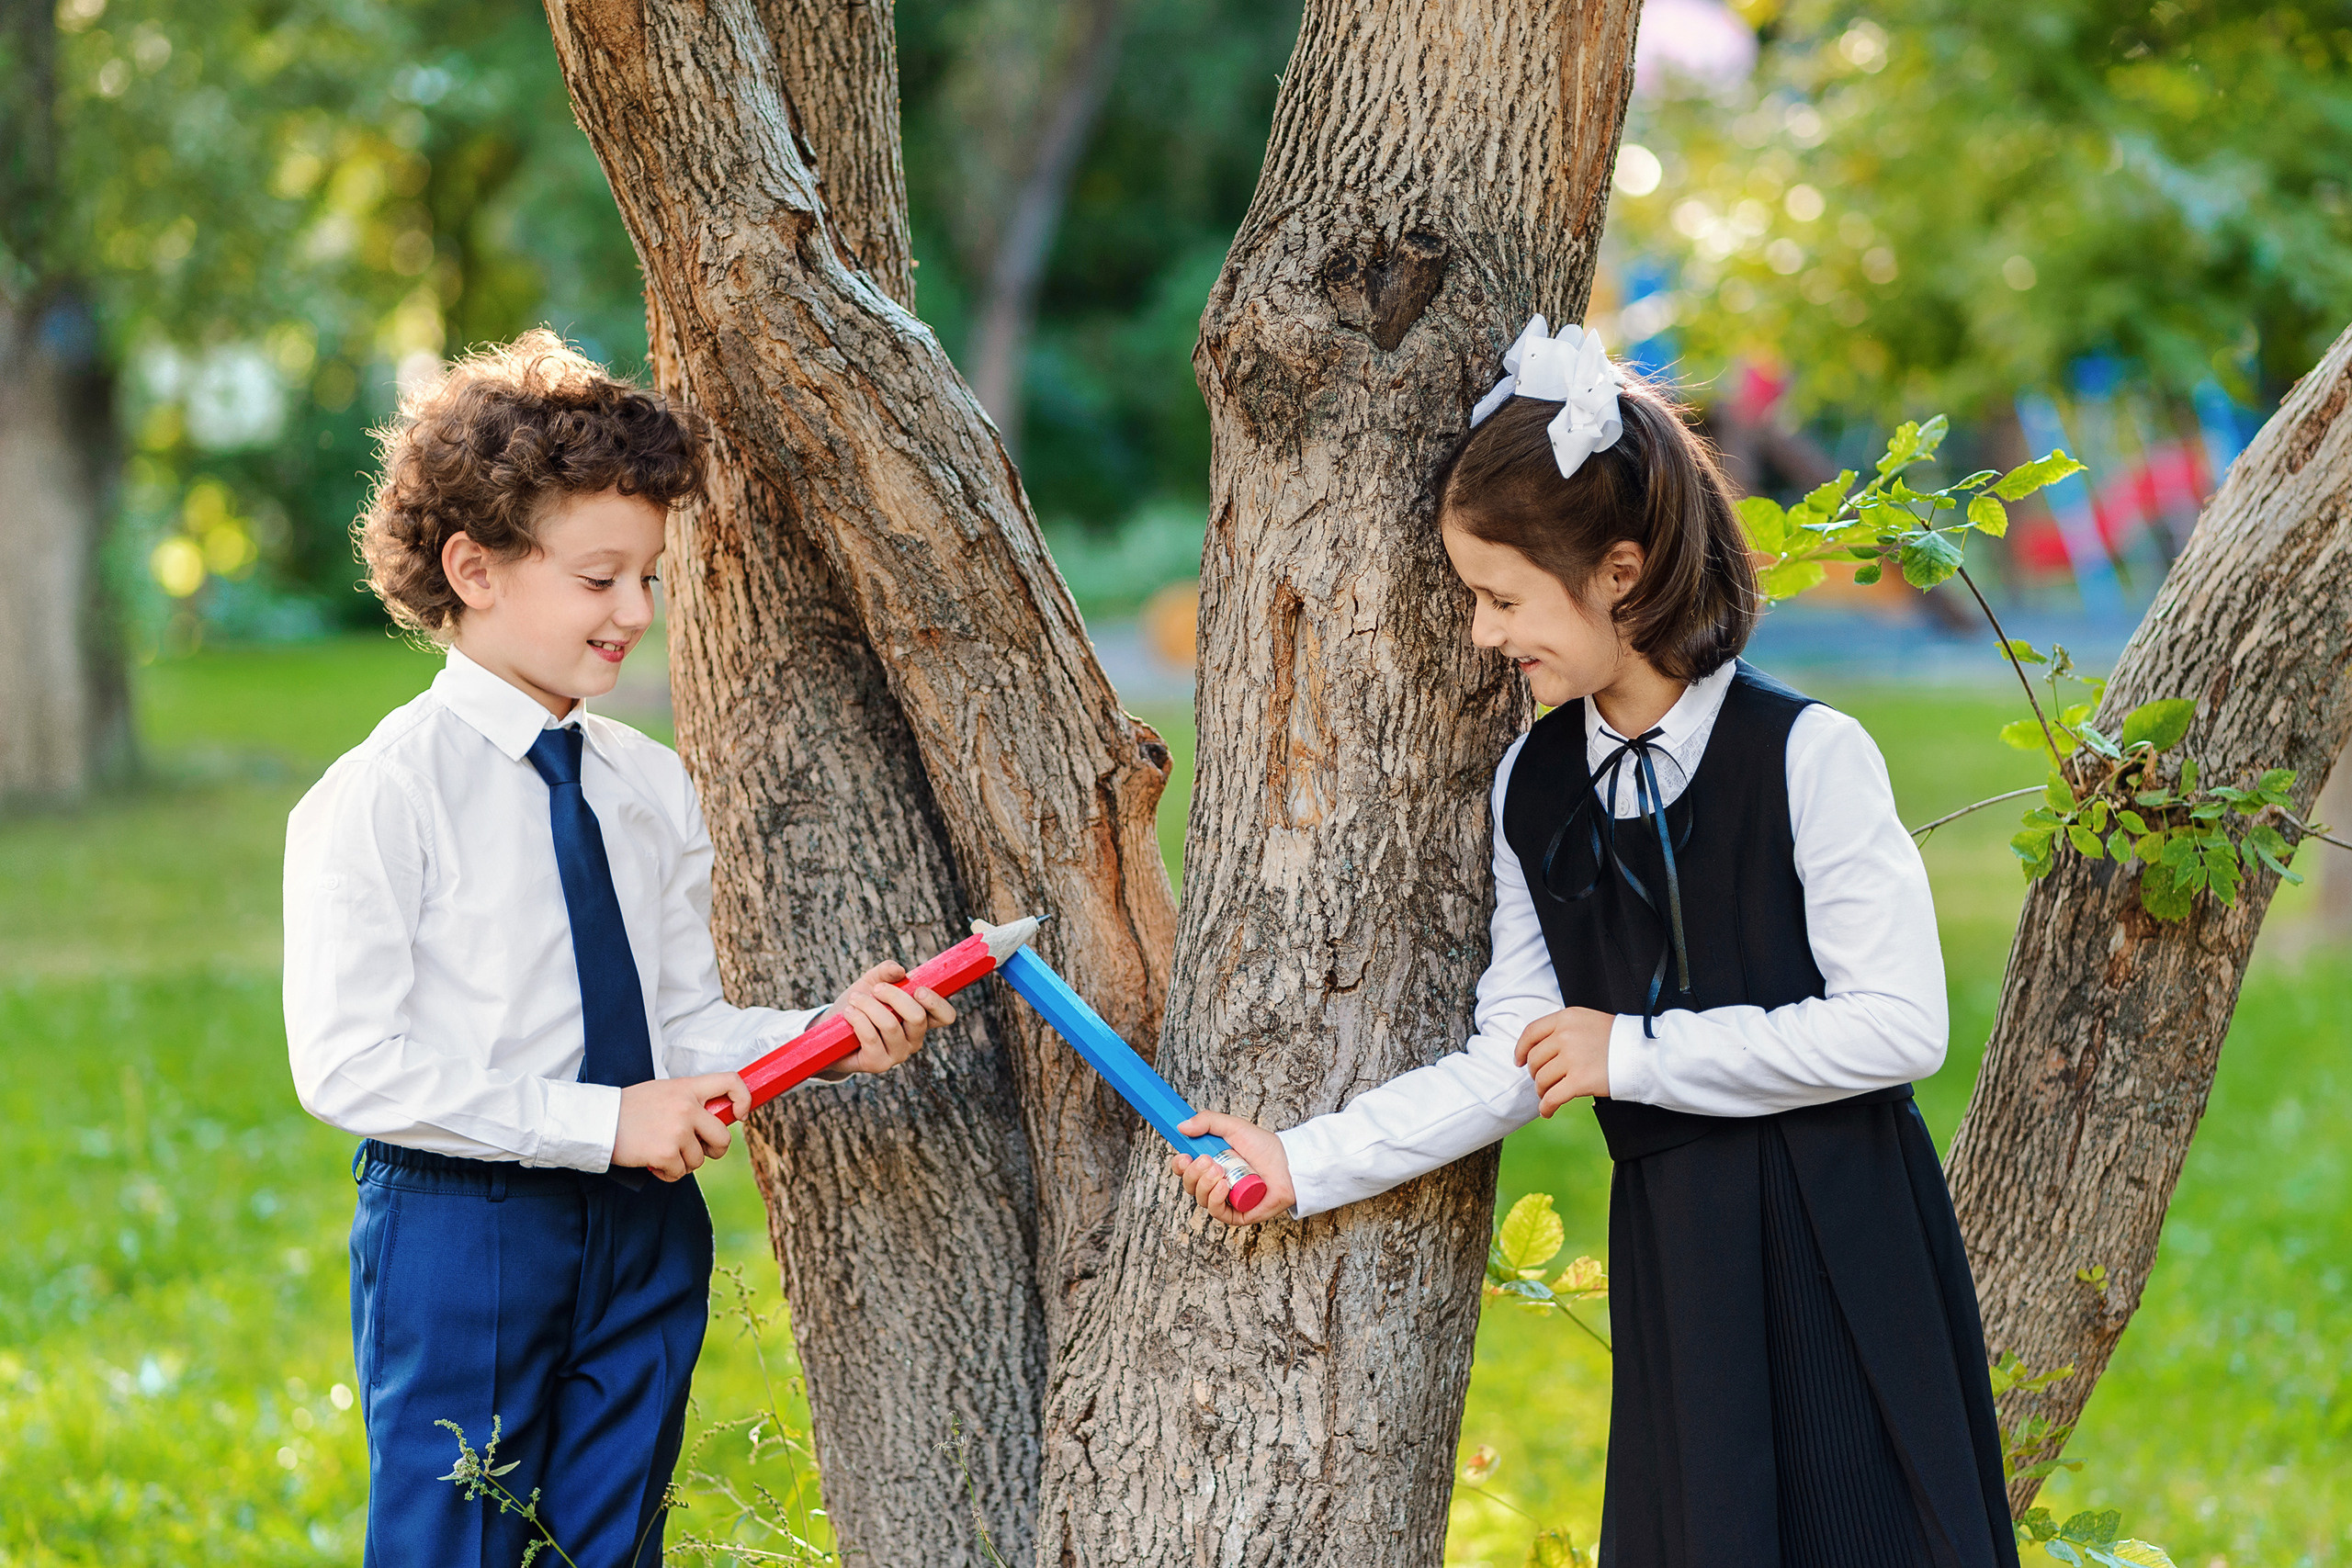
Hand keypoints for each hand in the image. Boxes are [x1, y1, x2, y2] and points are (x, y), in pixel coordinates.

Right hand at [614, 1072, 747, 1181]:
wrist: (598, 1122)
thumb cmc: (628, 1109)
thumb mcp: (662, 1092)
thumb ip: (688, 1100)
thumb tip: (713, 1118)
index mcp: (687, 1088)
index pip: (730, 1082)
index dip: (743, 1099)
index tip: (740, 1114)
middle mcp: (687, 1107)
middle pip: (723, 1137)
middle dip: (713, 1150)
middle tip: (697, 1150)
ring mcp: (678, 1130)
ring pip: (699, 1159)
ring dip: (682, 1162)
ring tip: (661, 1152)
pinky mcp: (666, 1153)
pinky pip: (680, 1173)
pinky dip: (667, 1173)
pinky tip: (652, 1163)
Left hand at [828, 962, 955, 1074]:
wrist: (832, 1031)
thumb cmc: (860, 1004)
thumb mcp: (872, 982)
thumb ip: (886, 972)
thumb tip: (899, 971)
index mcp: (921, 1019)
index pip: (946, 1016)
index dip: (937, 1003)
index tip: (918, 989)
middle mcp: (914, 1039)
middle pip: (917, 1017)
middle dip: (894, 996)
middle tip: (876, 989)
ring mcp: (898, 1054)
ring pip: (890, 1025)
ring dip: (869, 1006)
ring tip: (854, 999)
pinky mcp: (878, 1064)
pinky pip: (871, 1037)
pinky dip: (858, 1019)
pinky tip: (849, 1013)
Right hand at [1167, 1112, 1293, 1225]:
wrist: (1288, 1163)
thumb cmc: (1264, 1147)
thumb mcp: (1233, 1126)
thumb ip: (1207, 1121)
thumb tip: (1181, 1126)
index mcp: (1211, 1164)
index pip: (1185, 1170)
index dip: (1179, 1165)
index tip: (1183, 1156)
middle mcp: (1215, 1183)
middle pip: (1189, 1185)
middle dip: (1193, 1173)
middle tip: (1208, 1160)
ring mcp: (1226, 1200)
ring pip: (1201, 1199)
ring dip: (1205, 1184)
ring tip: (1220, 1171)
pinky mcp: (1238, 1214)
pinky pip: (1217, 1212)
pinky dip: (1215, 1199)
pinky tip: (1223, 1186)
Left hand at [1515, 1008, 1613, 1117]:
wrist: (1644, 1053)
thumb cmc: (1618, 1040)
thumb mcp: (1588, 1021)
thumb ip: (1564, 1030)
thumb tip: (1539, 1050)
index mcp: (1566, 1018)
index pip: (1531, 1032)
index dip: (1521, 1049)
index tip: (1518, 1061)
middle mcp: (1565, 1035)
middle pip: (1534, 1059)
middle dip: (1535, 1074)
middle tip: (1543, 1082)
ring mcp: (1572, 1057)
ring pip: (1541, 1079)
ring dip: (1542, 1091)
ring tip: (1550, 1095)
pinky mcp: (1579, 1080)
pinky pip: (1552, 1098)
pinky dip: (1546, 1107)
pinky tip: (1548, 1112)